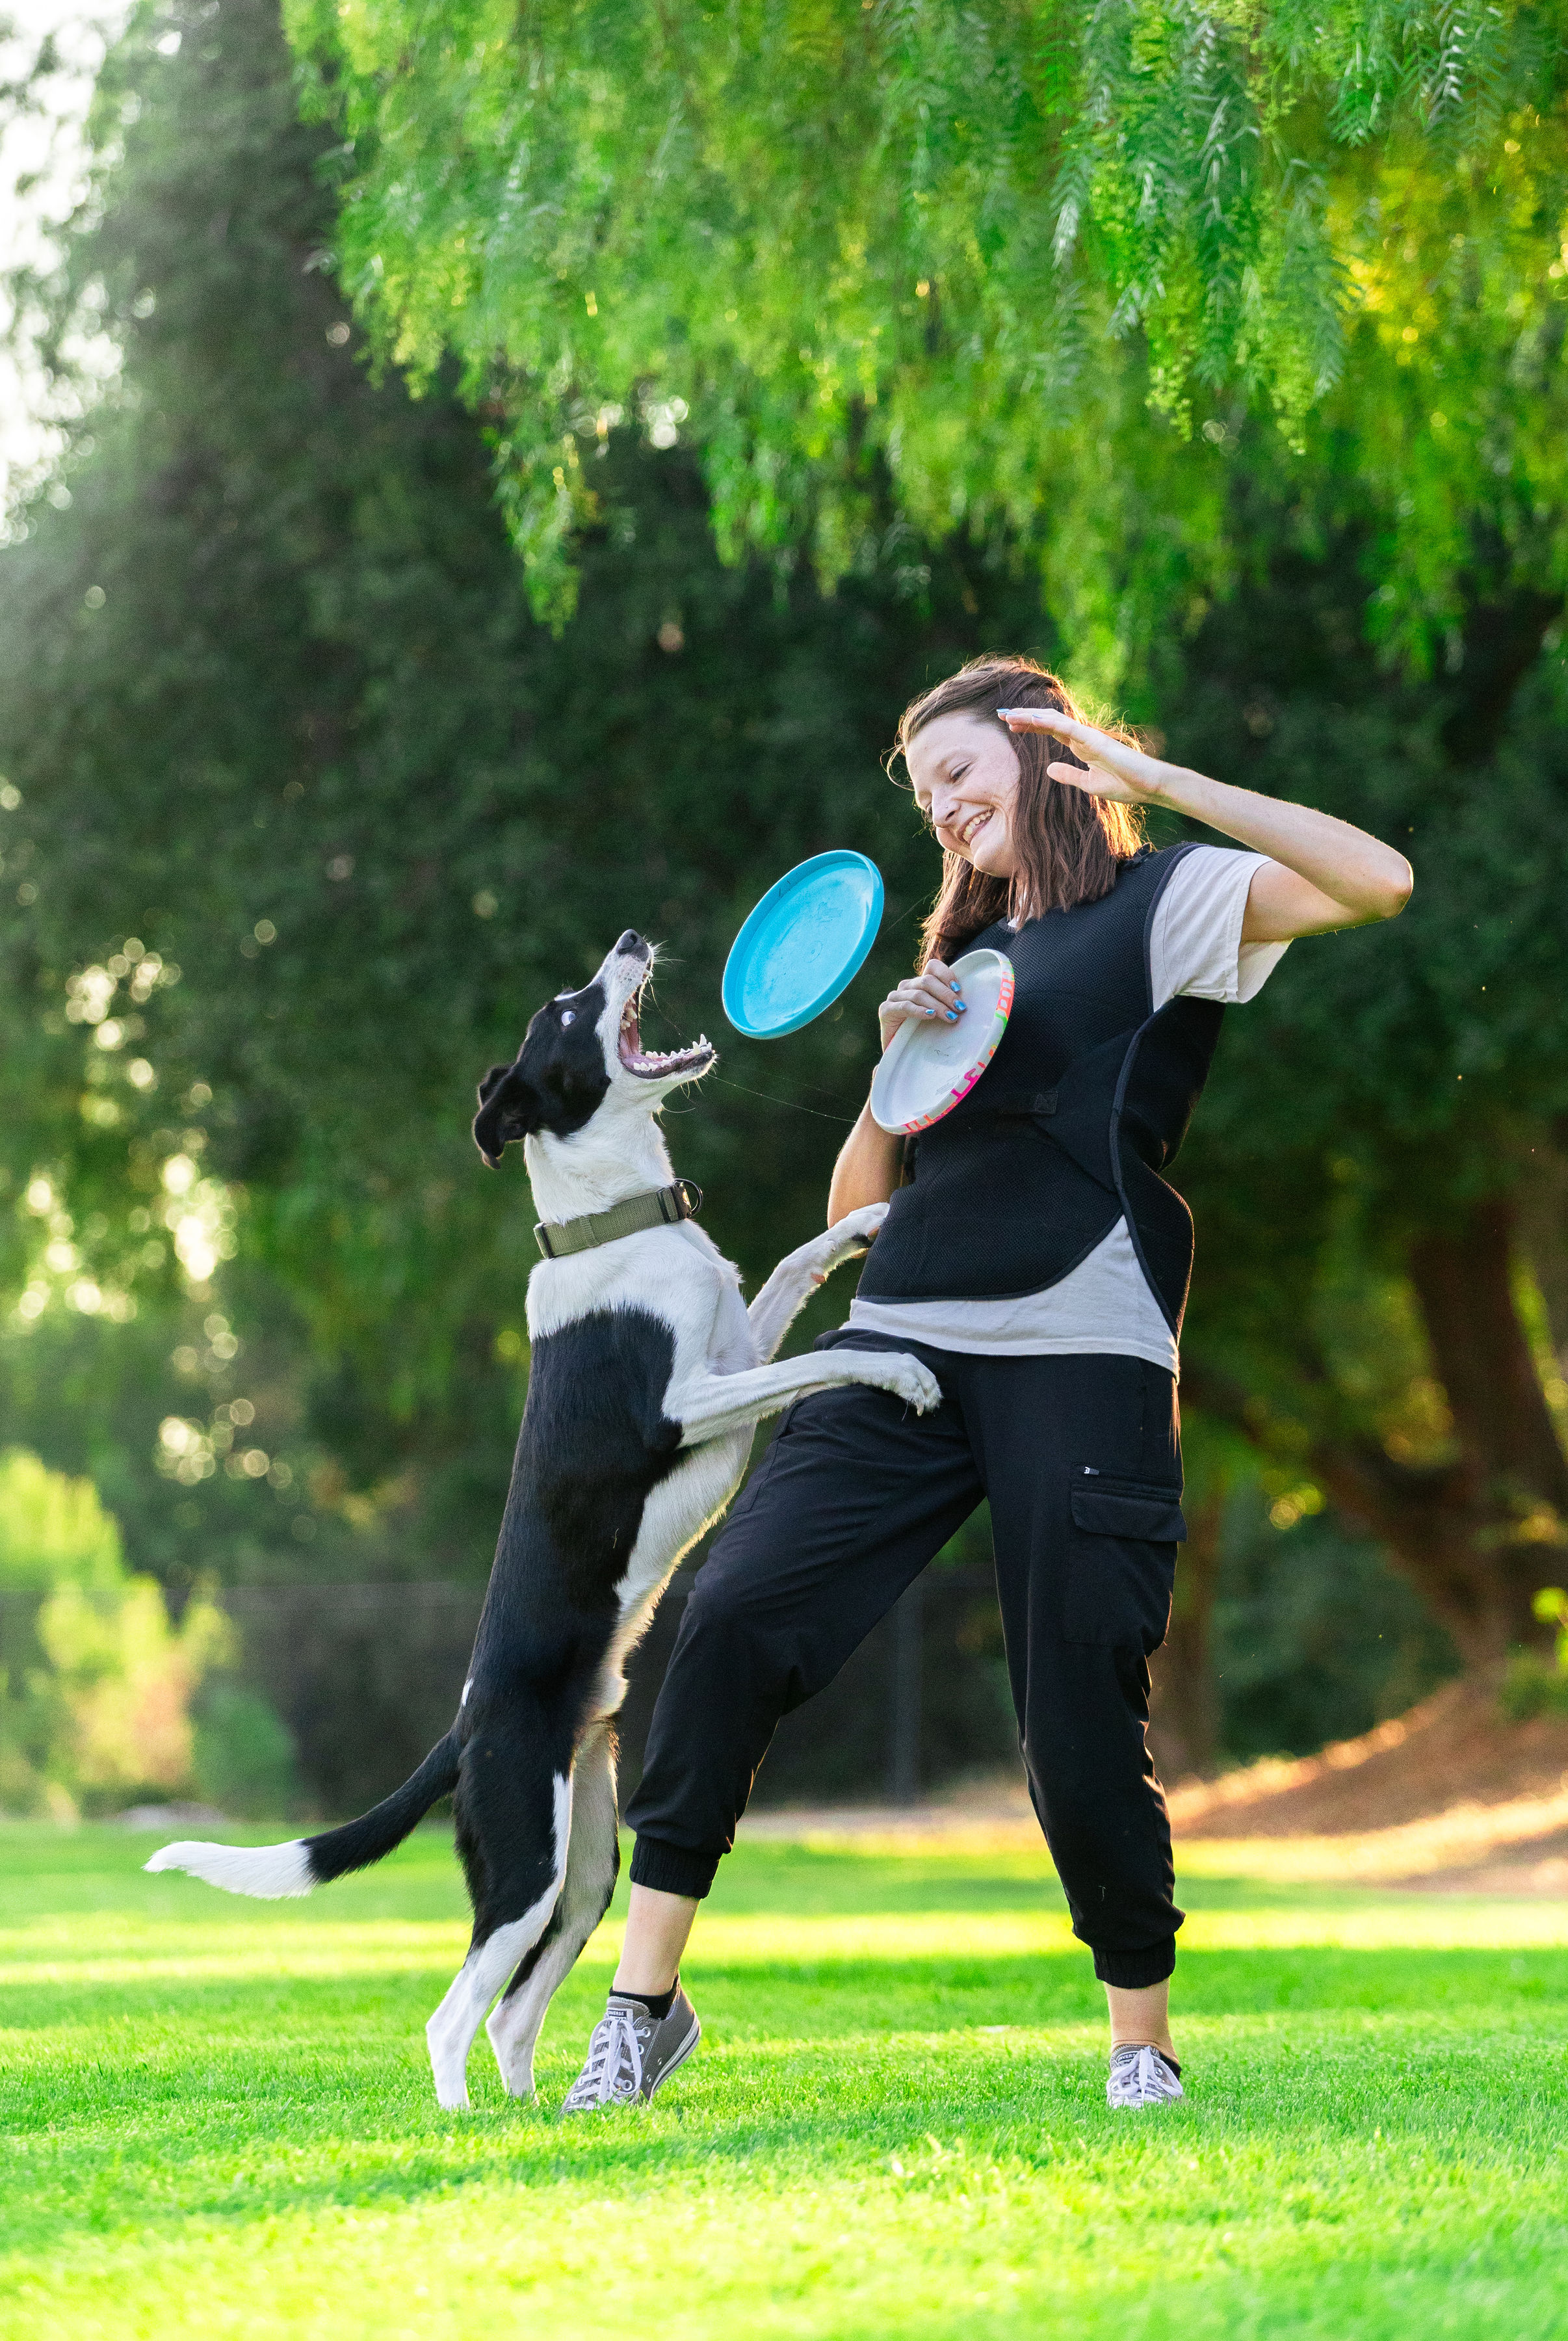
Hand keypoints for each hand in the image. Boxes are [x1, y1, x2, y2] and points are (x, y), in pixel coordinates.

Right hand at [877, 957, 966, 1050]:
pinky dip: (919, 1011)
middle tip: (959, 1008)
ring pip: (919, 994)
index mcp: (919, 982)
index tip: (958, 989)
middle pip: (927, 981)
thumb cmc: (920, 1031)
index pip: (932, 967)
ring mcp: (894, 997)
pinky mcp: (886, 1010)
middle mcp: (906, 986)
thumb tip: (965, 1005)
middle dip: (946, 994)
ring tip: (950, 1017)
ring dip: (937, 1005)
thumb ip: (946, 1004)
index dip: (946, 974)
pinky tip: (930, 1015)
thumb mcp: (937, 1014)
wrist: (898, 1050)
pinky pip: (905, 1006)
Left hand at [996, 707, 1172, 807]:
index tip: (1010, 725)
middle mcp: (1081, 737)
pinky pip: (1066, 727)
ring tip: (1008, 714)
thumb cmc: (1126, 785)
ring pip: (1053, 720)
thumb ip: (1068, 775)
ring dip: (1030, 716)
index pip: (1050, 731)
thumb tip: (1047, 770)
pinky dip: (1047, 722)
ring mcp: (1087, 736)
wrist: (1149, 786)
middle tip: (1001, 713)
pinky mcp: (1094, 740)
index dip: (1030, 726)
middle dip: (1024, 716)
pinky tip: (1030, 719)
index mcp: (1080, 746)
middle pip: (1047, 721)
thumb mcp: (1089, 784)